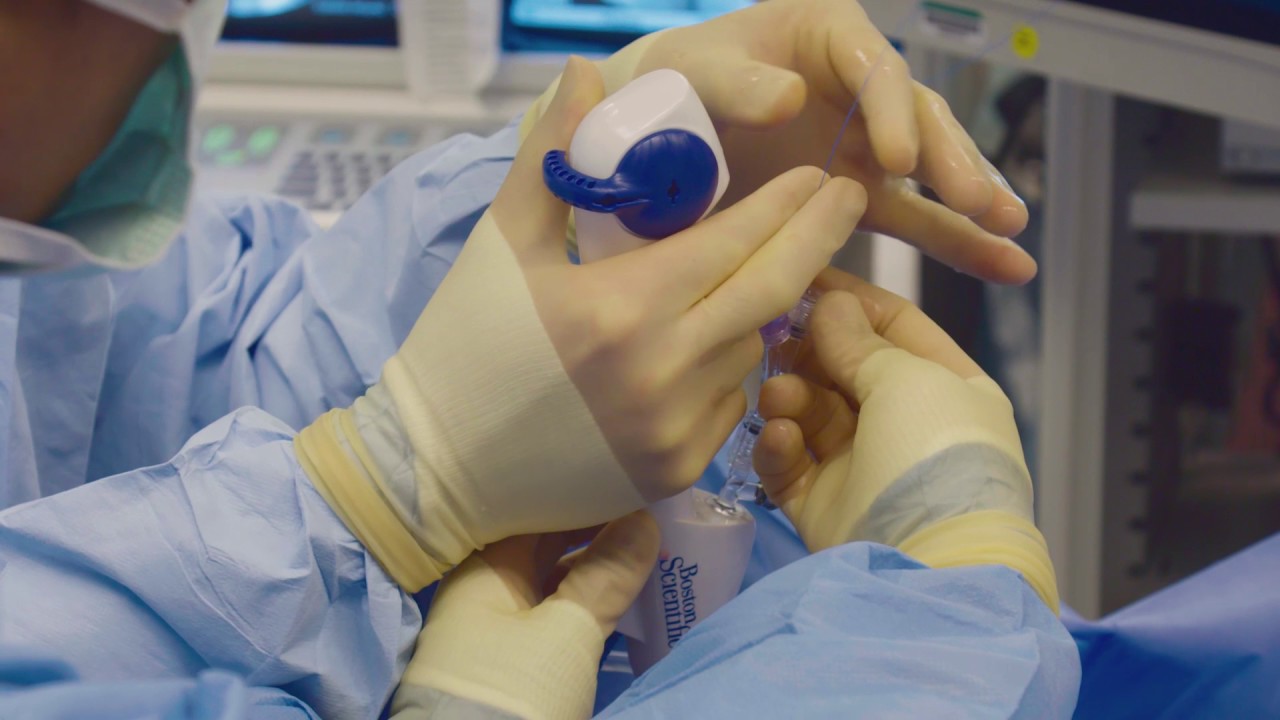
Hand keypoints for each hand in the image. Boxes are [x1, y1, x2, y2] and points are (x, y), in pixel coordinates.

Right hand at [295, 58, 865, 590]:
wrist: (435, 466)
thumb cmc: (465, 345)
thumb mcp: (500, 244)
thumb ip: (550, 154)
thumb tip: (586, 73)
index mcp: (621, 306)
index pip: (733, 242)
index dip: (786, 206)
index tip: (821, 177)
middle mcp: (661, 372)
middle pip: (771, 292)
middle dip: (819, 239)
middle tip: (847, 201)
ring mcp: (674, 431)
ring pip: (751, 351)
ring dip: (758, 309)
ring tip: (744, 279)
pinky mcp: (675, 473)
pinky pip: (729, 406)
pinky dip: (726, 372)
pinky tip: (698, 352)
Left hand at [390, 512, 659, 719]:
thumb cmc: (514, 688)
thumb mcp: (569, 630)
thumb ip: (607, 574)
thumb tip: (643, 522)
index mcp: (482, 566)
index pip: (531, 506)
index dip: (579, 491)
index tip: (625, 477)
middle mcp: (481, 589)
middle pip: (540, 543)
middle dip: (591, 528)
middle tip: (645, 510)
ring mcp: (493, 628)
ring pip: (549, 580)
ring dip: (593, 566)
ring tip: (643, 550)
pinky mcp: (509, 663)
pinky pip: (552, 612)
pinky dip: (585, 600)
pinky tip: (618, 597)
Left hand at [575, 0, 1033, 283]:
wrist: (662, 129)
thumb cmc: (679, 85)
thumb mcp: (697, 73)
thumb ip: (736, 82)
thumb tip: (790, 97)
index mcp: (828, 33)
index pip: (873, 67)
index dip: (890, 113)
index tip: (897, 160)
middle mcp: (862, 83)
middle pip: (917, 116)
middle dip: (950, 159)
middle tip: (975, 200)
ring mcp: (867, 139)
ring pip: (929, 168)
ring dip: (969, 200)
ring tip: (1010, 232)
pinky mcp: (862, 191)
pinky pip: (915, 216)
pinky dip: (957, 240)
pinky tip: (1006, 264)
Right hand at [753, 277, 1058, 611]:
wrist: (930, 565)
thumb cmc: (936, 459)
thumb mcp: (909, 380)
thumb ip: (860, 340)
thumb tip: (828, 304)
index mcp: (949, 388)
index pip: (895, 326)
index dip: (849, 300)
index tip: (800, 278)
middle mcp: (907, 425)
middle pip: (845, 368)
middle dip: (810, 350)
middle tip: (775, 336)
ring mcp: (865, 467)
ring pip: (812, 412)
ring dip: (791, 396)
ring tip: (779, 397)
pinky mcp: (824, 506)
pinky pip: (791, 462)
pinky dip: (780, 444)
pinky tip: (778, 437)